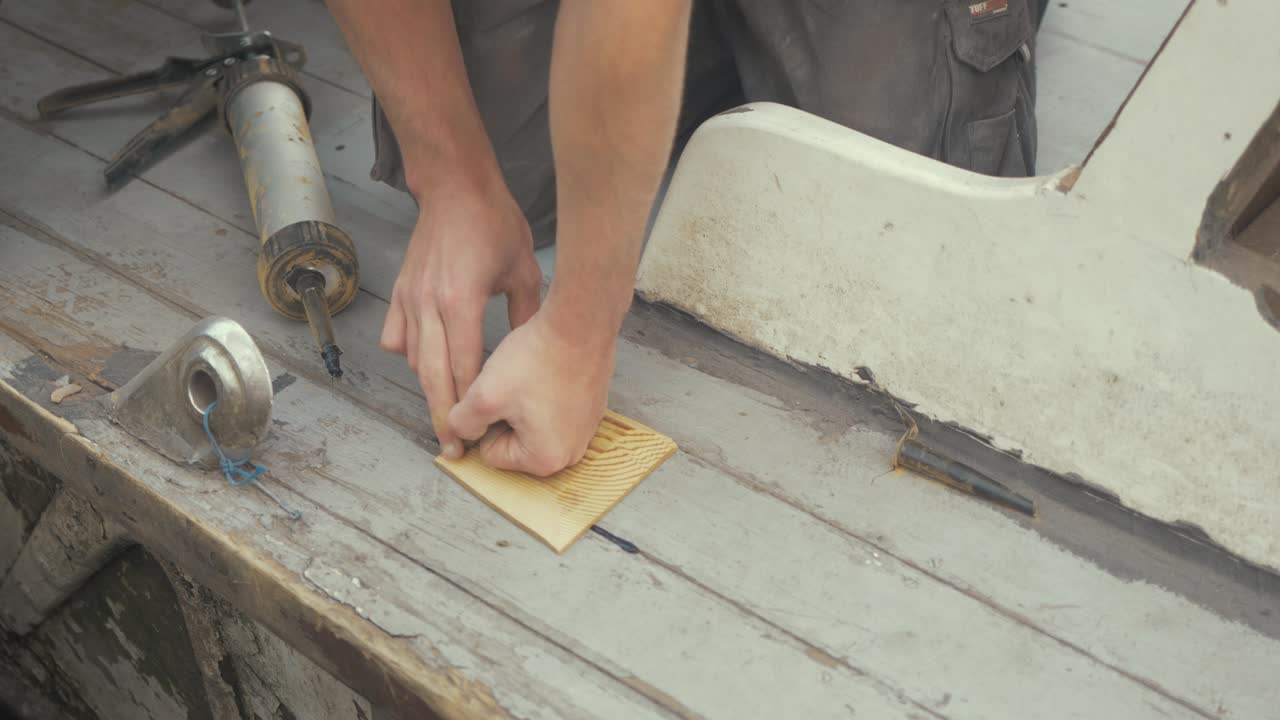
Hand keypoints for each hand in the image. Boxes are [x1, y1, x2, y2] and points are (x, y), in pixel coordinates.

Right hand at [381, 179, 543, 455]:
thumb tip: (534, 356)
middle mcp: (428, 305)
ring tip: (444, 413)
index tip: (470, 436)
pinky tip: (426, 364)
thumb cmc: (493, 224)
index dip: (466, 407)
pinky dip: (410, 355)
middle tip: (450, 447)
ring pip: (412, 359)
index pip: (461, 370)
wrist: (455, 187)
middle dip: (441, 415)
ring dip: (428, 386)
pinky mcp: (401, 291)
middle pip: (430, 376)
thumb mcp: (524, 272)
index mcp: (460, 302)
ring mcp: (410, 298)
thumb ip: (527, 317)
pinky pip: (397, 337)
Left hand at [445, 304, 616, 475]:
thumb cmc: (538, 359)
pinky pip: (554, 409)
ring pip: (532, 424)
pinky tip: (546, 373)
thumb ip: (461, 424)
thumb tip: (457, 435)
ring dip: (524, 403)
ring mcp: (585, 431)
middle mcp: (571, 453)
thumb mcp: (484, 395)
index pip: (491, 453)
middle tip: (512, 385)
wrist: (579, 323)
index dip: (484, 421)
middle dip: (506, 414)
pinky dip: (545, 394)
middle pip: (514, 442)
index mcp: (546, 459)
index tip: (498, 395)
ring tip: (531, 377)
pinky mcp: (591, 410)